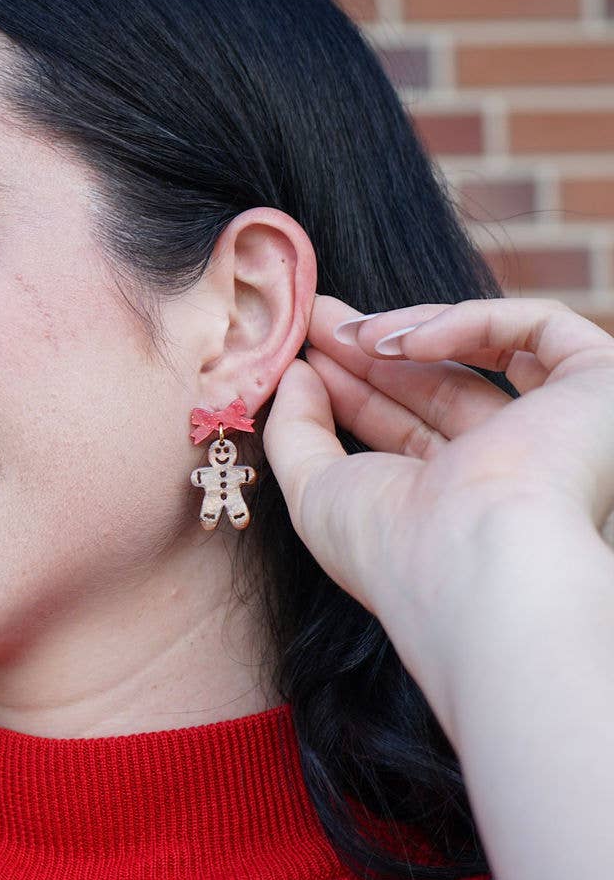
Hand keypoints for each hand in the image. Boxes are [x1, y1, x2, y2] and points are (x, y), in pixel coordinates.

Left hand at [262, 293, 613, 639]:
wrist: (482, 564)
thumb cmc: (394, 551)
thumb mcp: (317, 494)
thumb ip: (297, 432)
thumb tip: (297, 371)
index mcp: (462, 508)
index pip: (405, 430)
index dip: (352, 386)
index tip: (305, 352)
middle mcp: (518, 471)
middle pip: (441, 387)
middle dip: (373, 347)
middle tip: (316, 316)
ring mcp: (562, 429)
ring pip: (490, 354)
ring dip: (411, 330)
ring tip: (348, 332)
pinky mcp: (599, 389)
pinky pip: (539, 328)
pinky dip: (470, 321)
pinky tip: (406, 343)